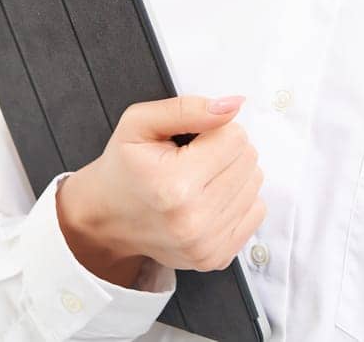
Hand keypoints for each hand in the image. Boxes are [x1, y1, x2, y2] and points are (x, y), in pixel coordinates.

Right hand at [57, 95, 267, 285]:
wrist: (107, 218)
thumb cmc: (124, 167)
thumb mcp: (140, 123)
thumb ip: (188, 108)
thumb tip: (233, 105)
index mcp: (174, 184)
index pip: (236, 137)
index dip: (215, 129)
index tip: (192, 140)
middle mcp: (193, 220)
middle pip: (249, 160)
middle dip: (225, 150)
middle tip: (193, 158)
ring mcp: (206, 244)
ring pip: (255, 185)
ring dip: (232, 175)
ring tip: (198, 179)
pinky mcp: (217, 257)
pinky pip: (256, 211)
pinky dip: (237, 200)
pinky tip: (208, 198)